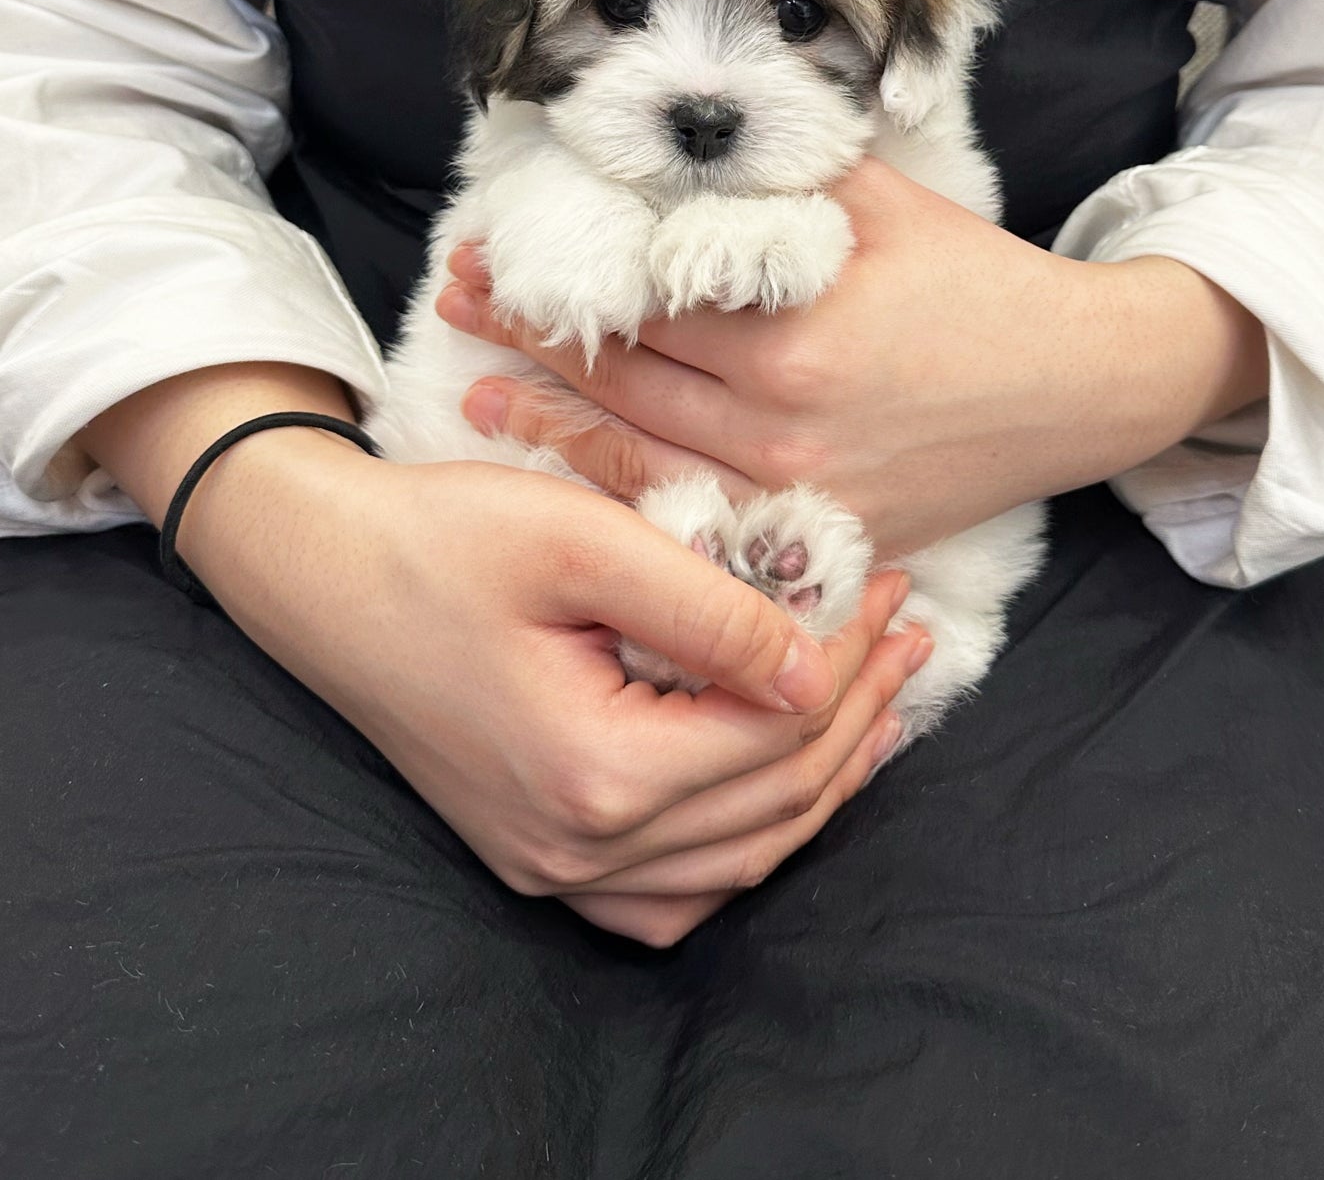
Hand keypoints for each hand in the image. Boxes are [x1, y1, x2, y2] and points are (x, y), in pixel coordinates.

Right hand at [163, 415, 925, 946]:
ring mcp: (553, 865)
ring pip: (735, 858)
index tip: (888, 584)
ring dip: (817, 778)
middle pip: (770, 803)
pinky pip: (674, 886)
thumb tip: (822, 666)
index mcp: (594, 772)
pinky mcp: (537, 851)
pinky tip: (779, 780)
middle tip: (904, 627)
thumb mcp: (583, 541)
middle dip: (857, 711)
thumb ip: (710, 609)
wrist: (319, 571)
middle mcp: (577, 847)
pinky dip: (743, 835)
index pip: (776, 735)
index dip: (851, 660)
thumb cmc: (440, 538)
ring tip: (877, 700)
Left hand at [437, 156, 1268, 560]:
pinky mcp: (818, 538)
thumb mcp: (883, 202)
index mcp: (792, 332)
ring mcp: (797, 494)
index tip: (486, 253)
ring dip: (549, 426)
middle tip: (457, 305)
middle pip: (621, 379)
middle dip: (528, 339)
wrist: (1076, 387)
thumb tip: (676, 146)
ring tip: (477, 399)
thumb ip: (777, 176)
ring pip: (642, 459)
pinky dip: (629, 497)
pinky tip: (575, 479)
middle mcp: (782, 424)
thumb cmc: (977, 282)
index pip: (637, 303)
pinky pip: (699, 522)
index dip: (553, 277)